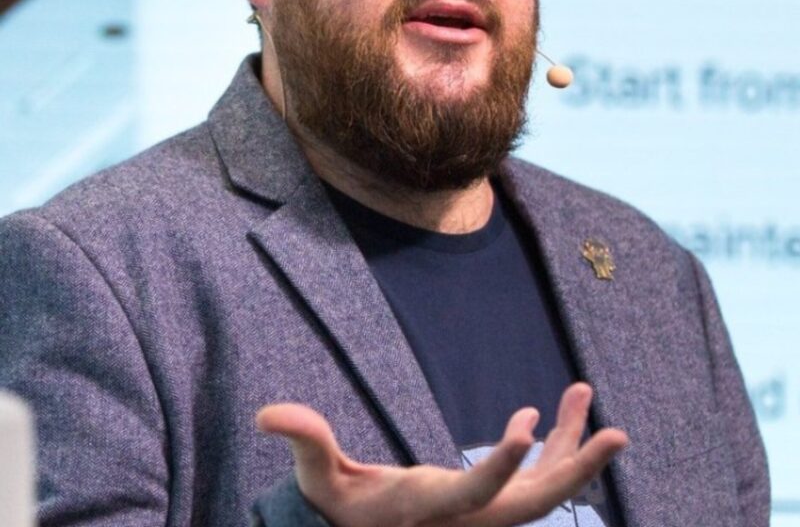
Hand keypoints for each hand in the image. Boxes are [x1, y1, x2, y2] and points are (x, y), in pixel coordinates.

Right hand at [256, 382, 627, 526]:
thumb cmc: (341, 513)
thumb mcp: (318, 480)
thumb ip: (305, 443)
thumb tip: (269, 415)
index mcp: (435, 511)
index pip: (480, 495)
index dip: (506, 464)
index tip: (529, 421)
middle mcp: (472, 520)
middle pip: (536, 504)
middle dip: (576, 469)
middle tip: (615, 430)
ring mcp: (486, 512)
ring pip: (542, 487)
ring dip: (569, 445)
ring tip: (584, 392)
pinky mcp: (490, 498)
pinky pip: (530, 475)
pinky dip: (551, 444)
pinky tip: (558, 411)